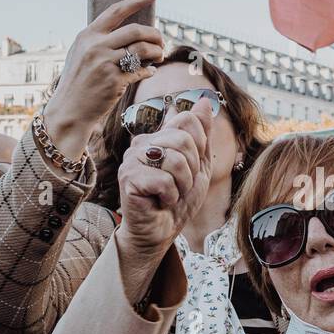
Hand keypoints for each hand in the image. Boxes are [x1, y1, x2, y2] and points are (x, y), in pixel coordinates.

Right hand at [42, 0, 164, 160]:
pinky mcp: (114, 81)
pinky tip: (150, 71)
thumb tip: (132, 32)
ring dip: (157, 52)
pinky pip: (141, 70)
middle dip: (155, 34)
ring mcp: (105, 63)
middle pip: (136, 30)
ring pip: (142, 49)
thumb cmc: (79, 81)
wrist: (70, 110)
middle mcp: (96, 46)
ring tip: (159, 56)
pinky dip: (149, 70)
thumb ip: (102, 41)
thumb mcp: (82, 54)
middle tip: (162, 41)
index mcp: (88, 35)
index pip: (117, 10)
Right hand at [115, 100, 212, 260]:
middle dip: (192, 169)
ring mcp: (132, 159)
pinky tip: (161, 201)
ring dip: (182, 185)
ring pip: (175, 160)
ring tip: (171, 194)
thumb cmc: (178, 201)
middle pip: (184, 139)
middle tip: (180, 185)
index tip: (191, 166)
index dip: (199, 146)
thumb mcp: (199, 165)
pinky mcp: (129, 178)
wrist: (160, 232)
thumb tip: (205, 100)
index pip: (187, 120)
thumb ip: (202, 134)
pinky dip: (171, 196)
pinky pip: (164, 180)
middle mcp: (142, 143)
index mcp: (158, 137)